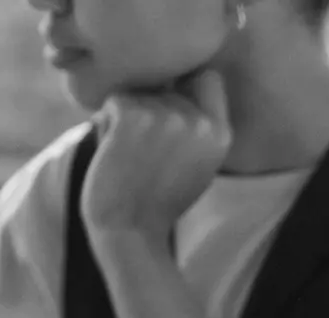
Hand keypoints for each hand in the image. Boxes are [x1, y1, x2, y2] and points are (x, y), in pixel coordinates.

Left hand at [81, 70, 231, 238]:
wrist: (132, 230)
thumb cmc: (158, 201)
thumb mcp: (197, 163)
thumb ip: (198, 125)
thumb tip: (183, 81)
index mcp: (221, 133)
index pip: (207, 77)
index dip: (187, 87)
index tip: (175, 114)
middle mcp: (199, 119)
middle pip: (165, 85)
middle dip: (150, 110)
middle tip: (149, 154)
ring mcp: (166, 114)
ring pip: (137, 93)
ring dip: (126, 119)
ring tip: (132, 157)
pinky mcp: (133, 112)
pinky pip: (113, 101)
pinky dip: (107, 125)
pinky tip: (116, 154)